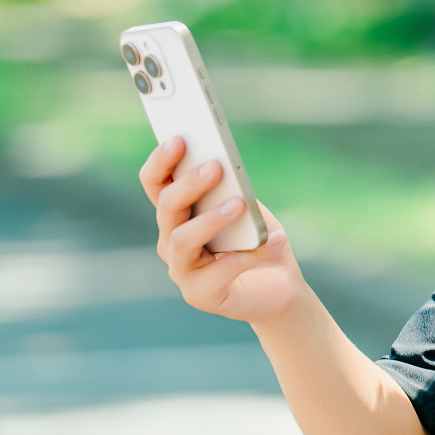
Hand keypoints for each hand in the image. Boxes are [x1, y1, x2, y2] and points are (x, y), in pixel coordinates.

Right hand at [139, 136, 303, 322]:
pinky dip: (249, 254)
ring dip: (211, 219)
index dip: (160, 161)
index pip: (155, 183)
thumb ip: (231, 190)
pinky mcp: (200, 295)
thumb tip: (223, 168)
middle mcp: (171, 241)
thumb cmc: (257, 239)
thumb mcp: (246, 207)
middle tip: (215, 167)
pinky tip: (274, 239)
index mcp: (177, 214)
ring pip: (181, 239)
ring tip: (239, 204)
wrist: (279, 286)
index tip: (179, 139)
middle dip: (189, 184)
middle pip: (166, 207)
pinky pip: (219, 271)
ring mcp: (182, 270)